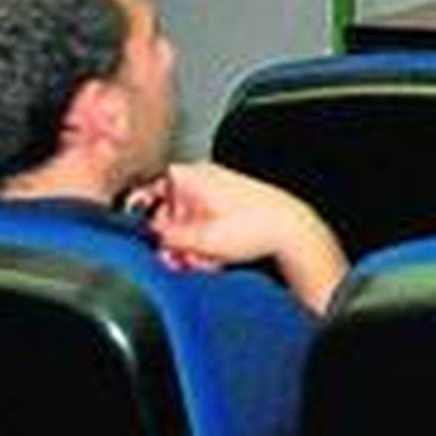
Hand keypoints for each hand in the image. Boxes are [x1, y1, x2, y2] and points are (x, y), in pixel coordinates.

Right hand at [137, 161, 348, 314]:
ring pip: (186, 224)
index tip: (146, 235)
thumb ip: (165, 237)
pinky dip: (206, 243)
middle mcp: (201, 179)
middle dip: (174, 240)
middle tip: (181, 259)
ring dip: (191, 247)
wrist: (292, 230)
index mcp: (190, 175)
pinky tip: (216, 257)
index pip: (149, 188)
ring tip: (206, 259)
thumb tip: (147, 237)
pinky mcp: (227, 207)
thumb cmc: (255, 225)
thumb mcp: (199, 238)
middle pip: (168, 212)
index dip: (143, 214)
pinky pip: (204, 226)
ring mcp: (215, 192)